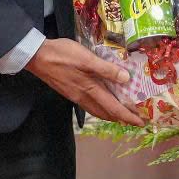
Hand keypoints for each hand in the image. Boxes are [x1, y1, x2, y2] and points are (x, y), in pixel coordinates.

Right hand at [25, 37, 142, 125]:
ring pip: (97, 110)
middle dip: (121, 117)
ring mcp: (75, 95)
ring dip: (110, 113)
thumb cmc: (63, 55)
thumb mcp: (87, 59)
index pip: (114, 108)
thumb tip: (126, 79)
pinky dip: (100, 106)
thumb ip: (107, 70)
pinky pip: (89, 104)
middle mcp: (83, 97)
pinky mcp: (69, 91)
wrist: (37, 57)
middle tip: (134, 118)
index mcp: (90, 90)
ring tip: (121, 113)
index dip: (128, 116)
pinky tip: (101, 100)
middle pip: (106, 113)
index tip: (141, 123)